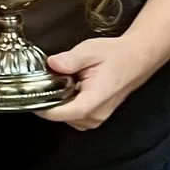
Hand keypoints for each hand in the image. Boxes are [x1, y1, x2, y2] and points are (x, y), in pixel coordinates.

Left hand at [36, 36, 163, 131]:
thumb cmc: (117, 55)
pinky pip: (74, 116)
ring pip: (67, 118)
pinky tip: (74, 89)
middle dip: (53, 100)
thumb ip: (70, 59)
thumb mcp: (90, 50)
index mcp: (95, 99)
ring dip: (62, 102)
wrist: (136, 59)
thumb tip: (53, 64)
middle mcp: (97, 114)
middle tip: (52, 81)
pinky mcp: (96, 117)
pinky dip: (69, 105)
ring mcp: (97, 119)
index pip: (64, 113)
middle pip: (62, 116)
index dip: (45, 108)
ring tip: (68, 83)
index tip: (33, 97)